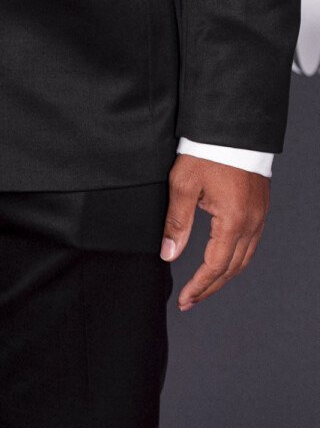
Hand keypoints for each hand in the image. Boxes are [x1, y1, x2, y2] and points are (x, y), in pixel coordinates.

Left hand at [160, 155, 268, 310]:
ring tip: (204, 286)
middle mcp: (251, 223)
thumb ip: (176, 222)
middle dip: (211, 287)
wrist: (231, 127)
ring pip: (244, 258)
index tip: (186, 299)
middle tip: (191, 300)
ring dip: (224, 275)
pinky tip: (222, 260)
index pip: (216, 266)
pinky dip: (235, 257)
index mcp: (233, 221)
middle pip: (232, 268)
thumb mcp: (183, 185)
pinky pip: (250, 242)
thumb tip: (169, 253)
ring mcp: (259, 216)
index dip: (200, 286)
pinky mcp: (259, 207)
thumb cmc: (206, 151)